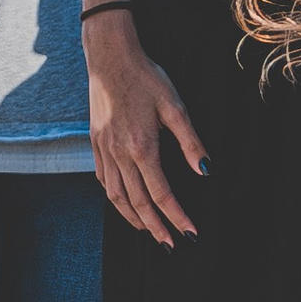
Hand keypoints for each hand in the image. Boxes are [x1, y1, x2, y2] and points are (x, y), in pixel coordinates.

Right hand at [88, 13, 204, 246]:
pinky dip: (115, 199)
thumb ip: (190, 141)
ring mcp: (104, 150)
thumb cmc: (146, 77)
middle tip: (171, 245)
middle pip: (138, 203)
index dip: (177, 217)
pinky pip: (103, 181)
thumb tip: (205, 171)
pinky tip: (125, 204)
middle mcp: (120, 154)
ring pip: (116, 197)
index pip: (162, 194)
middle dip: (156, 228)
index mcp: (142, 146)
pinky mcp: (95, 144)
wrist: (109, 57)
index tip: (190, 233)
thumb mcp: (175, 106)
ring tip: (149, 231)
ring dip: (133, 219)